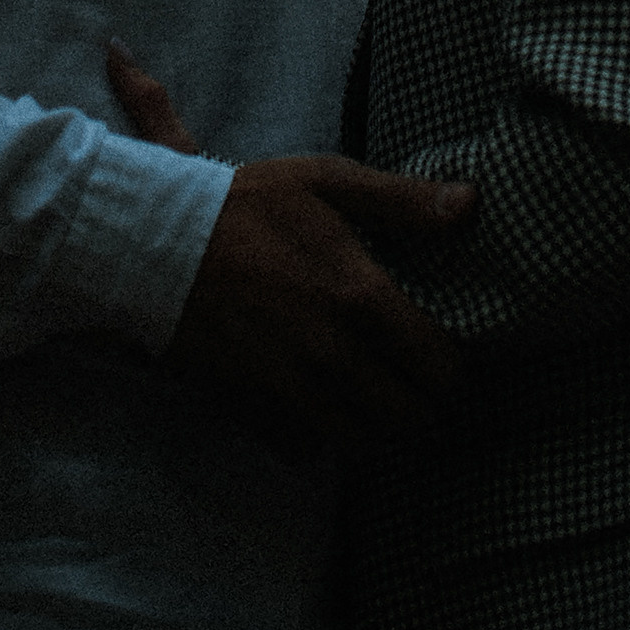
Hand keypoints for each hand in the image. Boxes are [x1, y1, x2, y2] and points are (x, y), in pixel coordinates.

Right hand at [109, 42, 475, 449]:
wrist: (157, 244)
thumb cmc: (247, 206)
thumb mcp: (326, 182)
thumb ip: (403, 200)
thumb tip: (472, 205)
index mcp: (360, 295)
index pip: (437, 363)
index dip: (457, 372)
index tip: (457, 364)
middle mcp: (334, 353)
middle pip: (409, 416)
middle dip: (432, 414)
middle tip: (438, 403)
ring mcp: (294, 386)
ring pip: (365, 442)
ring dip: (390, 437)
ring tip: (400, 420)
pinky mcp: (257, 404)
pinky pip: (312, 447)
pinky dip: (334, 443)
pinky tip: (342, 421)